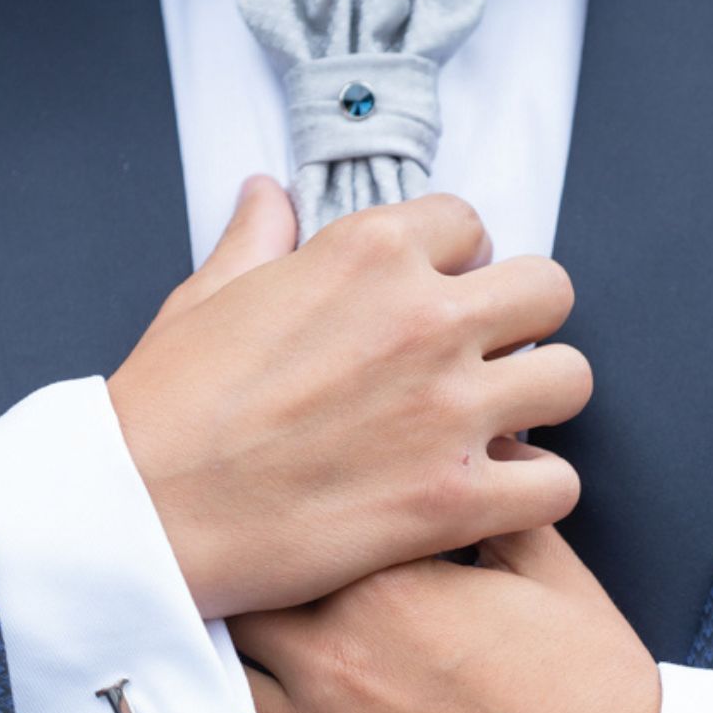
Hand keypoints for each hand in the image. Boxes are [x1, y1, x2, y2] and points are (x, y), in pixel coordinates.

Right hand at [108, 176, 589, 618]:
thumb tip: (266, 196)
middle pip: (548, 289)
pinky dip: (535, 494)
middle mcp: (424, 319)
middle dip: (521, 323)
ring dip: (540, 404)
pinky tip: (492, 500)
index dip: (455, 266)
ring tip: (494, 431)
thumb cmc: (164, 412)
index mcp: (368, 253)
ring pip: (570, 380)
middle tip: (480, 364)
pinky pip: (557, 484)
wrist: (142, 516)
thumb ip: (256, 242)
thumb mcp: (205, 301)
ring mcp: (447, 411)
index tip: (433, 303)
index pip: (469, 225)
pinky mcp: (452, 501)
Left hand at [229, 529, 660, 712]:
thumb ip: (491, 503)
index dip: (269, 545)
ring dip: (231, 682)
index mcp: (380, 588)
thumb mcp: (549, 568)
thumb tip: (481, 448)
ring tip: (248, 673)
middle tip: (242, 606)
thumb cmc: (592, 688)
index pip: (277, 545)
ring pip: (220, 698)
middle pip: (231, 614)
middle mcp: (332, 662)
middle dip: (238, 606)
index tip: (272, 545)